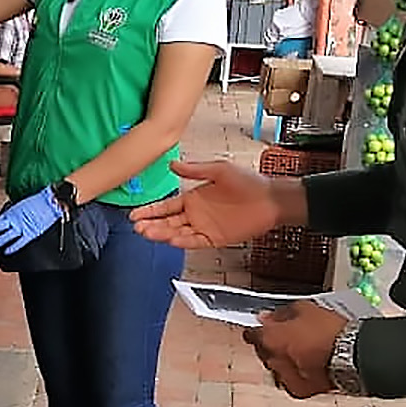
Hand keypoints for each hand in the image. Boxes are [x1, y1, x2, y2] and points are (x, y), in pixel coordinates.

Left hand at [0, 186, 63, 253]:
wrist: (52, 200)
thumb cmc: (39, 200)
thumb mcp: (21, 205)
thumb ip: (13, 214)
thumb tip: (7, 218)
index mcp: (11, 212)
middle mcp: (14, 219)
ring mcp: (21, 227)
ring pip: (5, 237)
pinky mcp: (31, 233)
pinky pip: (20, 242)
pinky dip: (13, 247)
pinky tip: (6, 251)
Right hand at [130, 160, 292, 250]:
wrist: (270, 199)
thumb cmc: (249, 183)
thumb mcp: (219, 170)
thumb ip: (195, 170)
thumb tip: (172, 164)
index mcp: (193, 198)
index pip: (166, 206)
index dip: (150, 210)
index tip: (135, 214)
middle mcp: (196, 214)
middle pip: (167, 222)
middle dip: (151, 224)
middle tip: (137, 226)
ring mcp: (204, 227)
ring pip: (177, 233)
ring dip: (162, 233)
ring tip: (147, 233)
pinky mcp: (215, 238)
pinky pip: (195, 241)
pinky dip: (182, 241)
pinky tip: (171, 239)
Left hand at [243, 302, 347, 399]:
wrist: (353, 355)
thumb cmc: (331, 331)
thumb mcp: (306, 309)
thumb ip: (281, 314)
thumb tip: (268, 316)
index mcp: (270, 338)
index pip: (250, 335)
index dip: (257, 330)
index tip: (264, 327)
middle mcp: (272, 360)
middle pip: (263, 351)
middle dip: (271, 345)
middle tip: (288, 338)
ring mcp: (284, 377)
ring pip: (275, 367)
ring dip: (283, 361)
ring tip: (302, 354)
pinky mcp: (298, 390)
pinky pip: (289, 381)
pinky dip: (295, 374)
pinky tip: (308, 367)